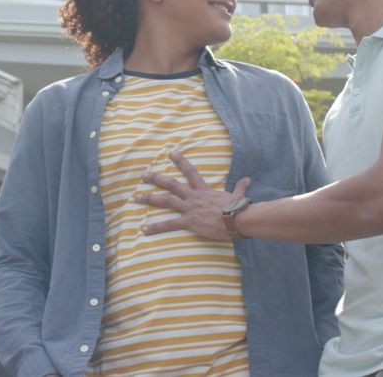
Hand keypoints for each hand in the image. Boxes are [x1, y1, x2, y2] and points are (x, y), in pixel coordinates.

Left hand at [136, 151, 250, 238]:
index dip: (180, 161)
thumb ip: (240, 187)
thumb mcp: (238, 195)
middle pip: (171, 184)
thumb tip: (247, 179)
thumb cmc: (238, 208)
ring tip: (135, 198)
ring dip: (149, 199)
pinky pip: (169, 224)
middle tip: (143, 175)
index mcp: (203, 190)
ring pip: (165, 201)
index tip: (170, 153)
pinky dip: (156, 227)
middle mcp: (193, 197)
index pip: (190, 172)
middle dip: (155, 179)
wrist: (238, 219)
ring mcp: (189, 208)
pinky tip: (144, 229)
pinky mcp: (189, 222)